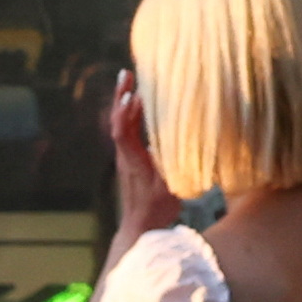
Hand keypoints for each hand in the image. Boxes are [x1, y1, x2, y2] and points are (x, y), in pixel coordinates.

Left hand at [101, 73, 163, 216]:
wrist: (140, 227)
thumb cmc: (156, 210)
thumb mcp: (169, 187)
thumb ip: (173, 164)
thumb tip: (183, 142)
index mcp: (133, 161)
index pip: (123, 132)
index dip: (127, 113)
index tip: (134, 95)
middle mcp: (124, 155)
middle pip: (117, 121)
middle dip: (122, 96)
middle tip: (127, 74)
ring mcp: (125, 156)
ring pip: (120, 123)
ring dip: (124, 101)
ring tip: (129, 79)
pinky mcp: (129, 159)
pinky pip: (126, 129)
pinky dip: (130, 113)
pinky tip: (138, 101)